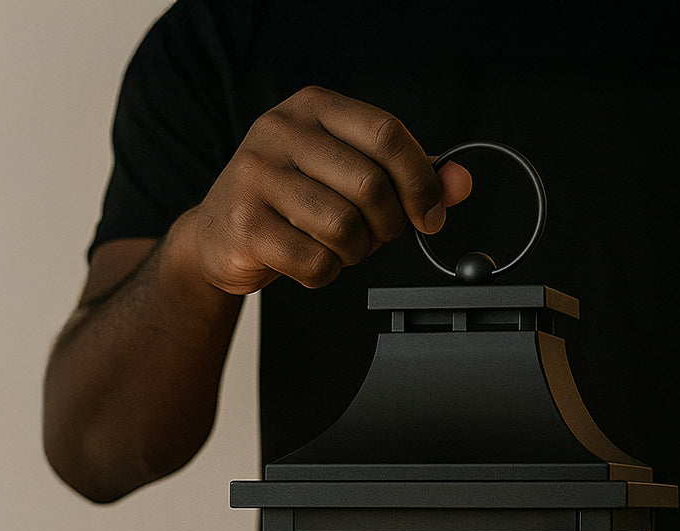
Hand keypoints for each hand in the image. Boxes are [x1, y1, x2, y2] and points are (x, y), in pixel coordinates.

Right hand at [178, 86, 471, 294]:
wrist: (219, 234)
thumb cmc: (294, 202)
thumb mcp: (351, 177)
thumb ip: (407, 177)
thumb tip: (460, 182)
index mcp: (315, 107)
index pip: (387, 134)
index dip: (421, 182)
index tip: (431, 216)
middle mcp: (281, 130)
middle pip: (371, 186)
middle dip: (388, 226)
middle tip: (377, 237)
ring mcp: (257, 175)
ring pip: (344, 228)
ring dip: (355, 253)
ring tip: (338, 249)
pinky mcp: (244, 223)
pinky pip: (314, 262)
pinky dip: (324, 274)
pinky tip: (310, 262)